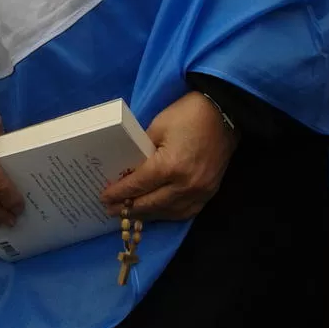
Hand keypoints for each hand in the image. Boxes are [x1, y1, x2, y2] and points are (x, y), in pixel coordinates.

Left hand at [101, 91, 238, 220]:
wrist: (224, 113)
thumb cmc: (188, 114)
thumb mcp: (158, 126)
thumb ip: (143, 150)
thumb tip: (129, 168)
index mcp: (170, 166)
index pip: (138, 186)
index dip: (119, 193)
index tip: (104, 197)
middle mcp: (185, 185)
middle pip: (151, 204)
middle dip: (129, 208)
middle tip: (111, 210)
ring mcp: (199, 192)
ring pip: (168, 212)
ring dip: (148, 214)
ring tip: (131, 214)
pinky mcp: (209, 193)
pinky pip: (185, 212)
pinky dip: (168, 214)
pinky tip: (157, 212)